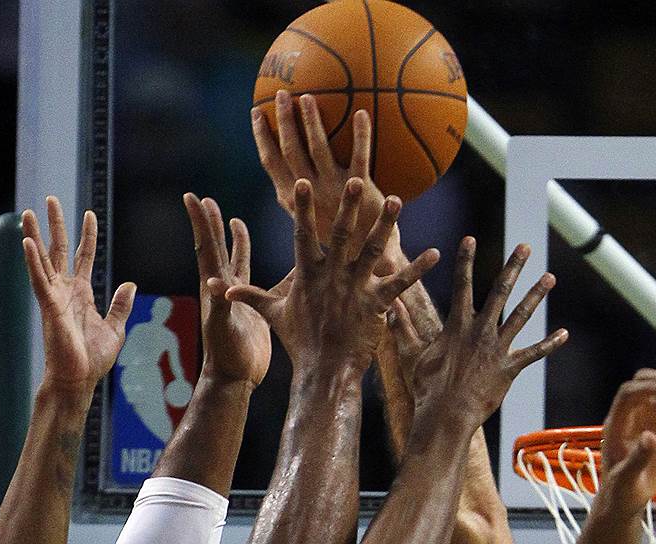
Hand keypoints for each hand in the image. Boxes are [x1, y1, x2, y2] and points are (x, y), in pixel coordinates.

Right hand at [21, 196, 136, 397]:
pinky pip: (39, 280)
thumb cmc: (93, 359)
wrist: (79, 380)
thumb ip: (120, 305)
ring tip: (30, 212)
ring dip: (36, 235)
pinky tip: (26, 242)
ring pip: (43, 259)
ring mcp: (55, 297)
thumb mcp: (115, 327)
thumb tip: (129, 284)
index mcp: (82, 294)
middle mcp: (66, 291)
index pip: (85, 256)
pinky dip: (33, 261)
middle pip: (59, 250)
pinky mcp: (49, 307)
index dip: (87, 236)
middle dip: (56, 225)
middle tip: (51, 200)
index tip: (88, 214)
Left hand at [183, 194, 270, 386]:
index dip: (199, 221)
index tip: (191, 197)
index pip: (206, 246)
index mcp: (215, 286)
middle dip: (212, 222)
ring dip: (235, 240)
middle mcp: (223, 287)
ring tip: (234, 220)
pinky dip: (267, 267)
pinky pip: (263, 281)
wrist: (235, 377)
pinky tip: (277, 259)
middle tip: (207, 200)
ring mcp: (237, 297)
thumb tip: (217, 283)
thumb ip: (222, 304)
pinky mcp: (253, 308)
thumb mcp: (222, 327)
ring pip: (237, 260)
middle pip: (217, 246)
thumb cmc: (225, 354)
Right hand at [226, 178, 438, 370]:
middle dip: (348, 207)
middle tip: (355, 180)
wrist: (325, 372)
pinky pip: (400, 282)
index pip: (302, 235)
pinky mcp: (377, 304)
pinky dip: (418, 268)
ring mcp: (356, 288)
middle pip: (341, 235)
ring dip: (385, 226)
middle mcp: (333, 276)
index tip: (301, 183)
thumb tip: (220, 289)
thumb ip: (252, 296)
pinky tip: (435, 253)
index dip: (302, 209)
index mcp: (309, 274)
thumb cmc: (301, 342)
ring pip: (372, 251)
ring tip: (396, 200)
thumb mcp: (274, 315)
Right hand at [252, 91, 386, 247]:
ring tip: (309, 96)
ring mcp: (334, 190)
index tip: (258, 112)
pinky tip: (363, 113)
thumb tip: (290, 177)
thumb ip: (299, 200)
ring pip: (319, 149)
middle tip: (282, 93)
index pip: (271, 163)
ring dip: (312, 122)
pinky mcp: (360, 190)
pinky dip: (361, 134)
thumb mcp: (309, 223)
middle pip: (291, 150)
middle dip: (284, 120)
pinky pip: (359, 156)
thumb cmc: (338, 241)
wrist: (366, 264)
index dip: (263, 137)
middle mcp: (309, 193)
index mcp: (292, 200)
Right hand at [389, 237, 568, 430]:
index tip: (470, 238)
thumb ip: (403, 328)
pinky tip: (564, 333)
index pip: (461, 284)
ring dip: (536, 295)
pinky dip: (549, 343)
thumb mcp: (414, 354)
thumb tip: (389, 306)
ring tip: (549, 277)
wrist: (446, 415)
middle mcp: (481, 331)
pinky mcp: (510, 368)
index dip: (465, 260)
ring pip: (521, 315)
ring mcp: (498, 348)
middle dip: (513, 267)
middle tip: (525, 247)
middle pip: (500, 291)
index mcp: (458, 325)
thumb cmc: (427, 388)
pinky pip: (534, 353)